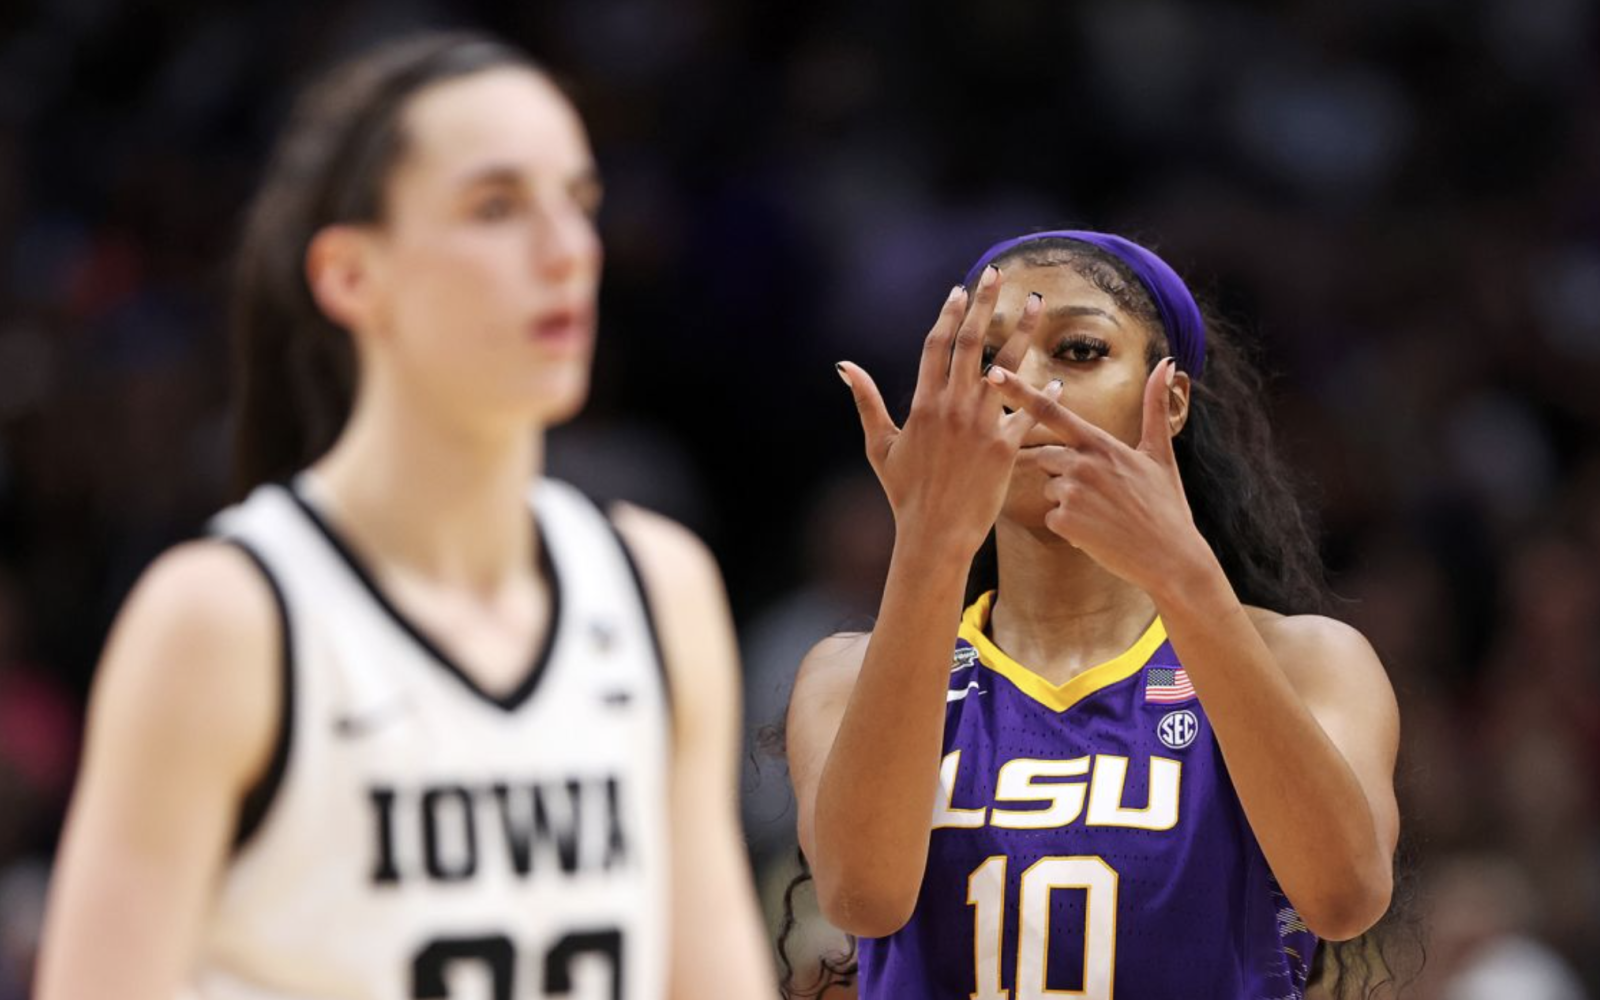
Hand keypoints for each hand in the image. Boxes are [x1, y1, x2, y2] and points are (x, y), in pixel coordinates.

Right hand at [839, 266, 1049, 558]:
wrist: (934, 534)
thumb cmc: (905, 493)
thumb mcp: (879, 445)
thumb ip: (866, 401)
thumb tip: (844, 366)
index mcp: (923, 404)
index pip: (936, 345)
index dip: (948, 314)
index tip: (959, 290)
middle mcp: (953, 407)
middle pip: (971, 342)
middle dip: (983, 303)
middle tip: (996, 273)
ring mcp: (981, 425)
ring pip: (1007, 366)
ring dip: (1023, 330)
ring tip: (1036, 302)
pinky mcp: (1005, 447)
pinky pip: (1029, 412)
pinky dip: (1044, 394)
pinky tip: (1058, 378)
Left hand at [985, 358, 1209, 589]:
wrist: (1171, 557)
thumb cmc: (1166, 506)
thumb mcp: (1160, 453)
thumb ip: (1155, 407)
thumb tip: (1167, 363)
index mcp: (1101, 443)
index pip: (1052, 411)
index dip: (1019, 391)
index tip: (993, 373)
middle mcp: (1083, 462)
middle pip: (1046, 456)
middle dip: (1063, 472)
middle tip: (1101, 493)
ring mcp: (1072, 492)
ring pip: (1049, 487)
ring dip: (1068, 500)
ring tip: (1104, 514)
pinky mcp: (1064, 521)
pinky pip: (1051, 516)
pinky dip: (1070, 526)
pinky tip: (1097, 532)